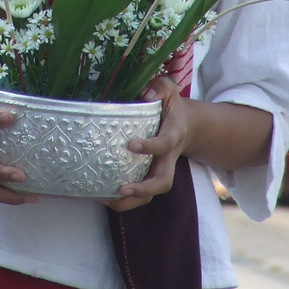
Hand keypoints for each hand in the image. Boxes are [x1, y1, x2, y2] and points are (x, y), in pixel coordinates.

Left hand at [106, 77, 190, 212]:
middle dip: (144, 189)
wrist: (186, 124)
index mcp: (173, 134)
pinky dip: (125, 200)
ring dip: (131, 201)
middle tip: (122, 187)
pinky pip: (141, 194)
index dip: (150, 146)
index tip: (131, 145)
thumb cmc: (171, 105)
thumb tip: (145, 95)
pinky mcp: (150, 175)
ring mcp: (160, 169)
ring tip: (107, 198)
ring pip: (151, 194)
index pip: (165, 144)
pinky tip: (103, 195)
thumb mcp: (168, 90)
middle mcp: (169, 157)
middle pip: (163, 182)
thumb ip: (159, 88)